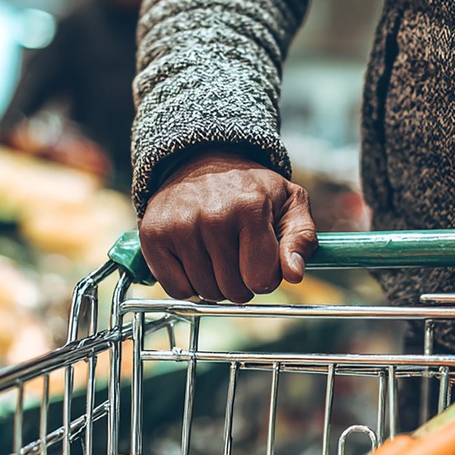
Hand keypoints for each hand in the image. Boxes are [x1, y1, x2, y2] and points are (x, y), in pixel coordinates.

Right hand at [138, 150, 317, 302]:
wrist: (201, 161)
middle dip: (241, 282)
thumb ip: (301, 239)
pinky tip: (194, 259)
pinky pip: (177, 290)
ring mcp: (179, 227)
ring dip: (215, 284)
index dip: (265, 276)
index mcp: (250, 207)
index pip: (261, 279)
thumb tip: (294, 274)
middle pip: (233, 290)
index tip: (261, 259)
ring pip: (205, 293)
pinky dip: (187, 284)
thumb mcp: (290, 203)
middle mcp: (212, 217)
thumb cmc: (251, 188)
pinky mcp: (153, 236)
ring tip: (216, 254)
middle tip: (238, 256)